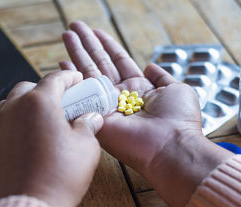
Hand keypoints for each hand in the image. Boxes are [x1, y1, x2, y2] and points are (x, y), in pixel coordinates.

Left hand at [0, 71, 103, 206]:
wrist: (31, 203)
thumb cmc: (60, 174)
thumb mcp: (86, 146)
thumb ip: (88, 125)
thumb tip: (91, 118)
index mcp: (39, 101)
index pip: (55, 79)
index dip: (70, 77)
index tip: (78, 80)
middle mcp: (16, 107)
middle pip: (31, 87)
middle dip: (48, 89)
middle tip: (65, 99)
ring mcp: (2, 124)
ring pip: (15, 101)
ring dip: (30, 101)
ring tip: (48, 114)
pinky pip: (8, 119)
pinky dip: (20, 117)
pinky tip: (35, 131)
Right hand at [61, 21, 232, 206]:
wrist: (171, 145)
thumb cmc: (179, 120)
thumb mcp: (176, 89)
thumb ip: (161, 76)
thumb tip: (151, 66)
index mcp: (139, 89)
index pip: (118, 61)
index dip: (106, 46)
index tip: (95, 32)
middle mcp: (120, 96)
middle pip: (99, 64)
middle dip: (87, 45)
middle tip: (73, 28)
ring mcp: (106, 105)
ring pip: (88, 73)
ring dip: (77, 53)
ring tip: (67, 34)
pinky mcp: (96, 116)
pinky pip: (81, 93)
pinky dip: (70, 78)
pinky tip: (61, 63)